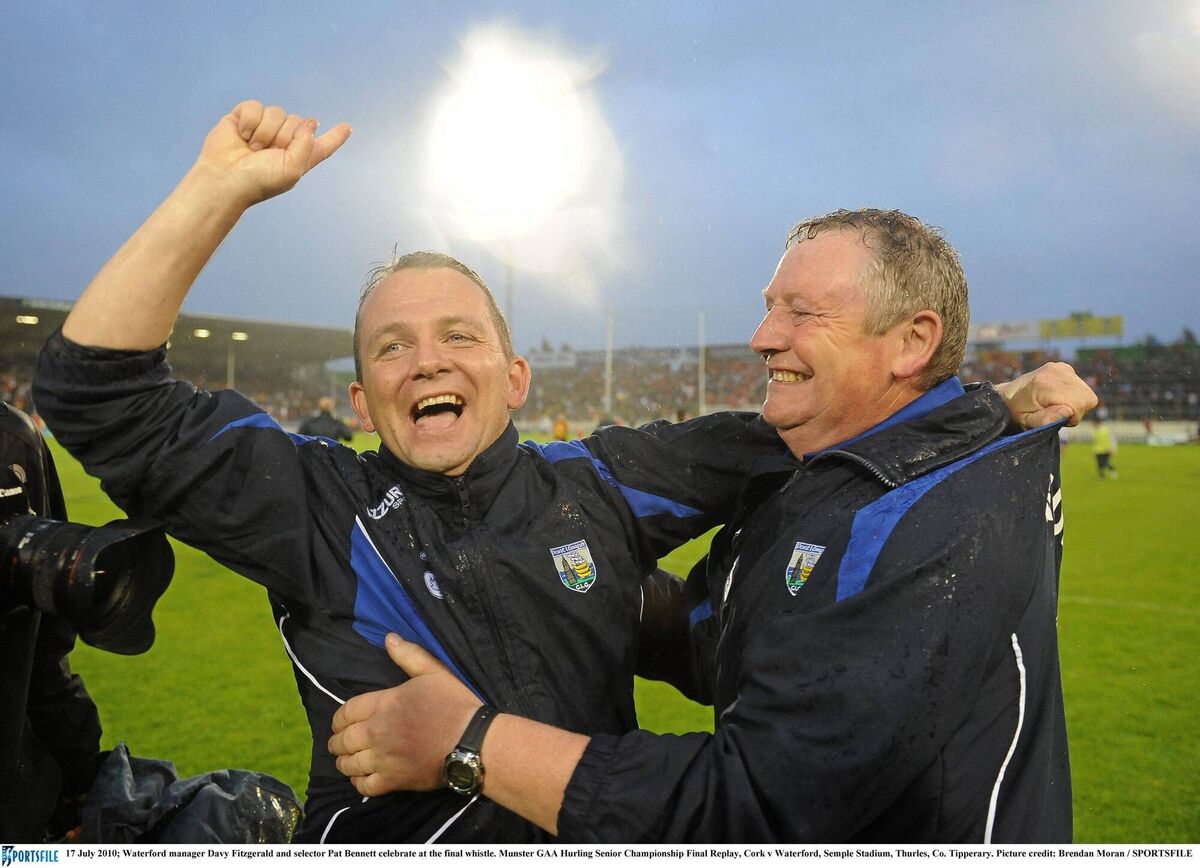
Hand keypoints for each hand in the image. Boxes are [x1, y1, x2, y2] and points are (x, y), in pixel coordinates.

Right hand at [192, 100, 351, 206]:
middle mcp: (284, 141)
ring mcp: (264, 128)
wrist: (226, 179)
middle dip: (284, 136)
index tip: (348, 128)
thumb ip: (306, 145)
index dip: (335, 137)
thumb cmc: (259, 181)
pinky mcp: (244, 118)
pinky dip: (250, 120)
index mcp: (299, 157)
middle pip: (298, 121)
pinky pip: (255, 106)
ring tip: (252, 148)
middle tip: (267, 153)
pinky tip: (242, 135)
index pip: (321, 145)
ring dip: (265, 131)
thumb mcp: (292, 169)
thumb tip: (310, 121)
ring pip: (277, 113)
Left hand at [328, 634, 480, 796]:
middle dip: (337, 741)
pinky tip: (360, 777)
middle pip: (343, 740)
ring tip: (346, 760)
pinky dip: (357, 782)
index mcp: (383, 704)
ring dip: (344, 762)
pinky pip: (364, 786)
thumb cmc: (453, 704)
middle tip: (339, 743)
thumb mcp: (434, 672)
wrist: (472, 741)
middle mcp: (376, 732)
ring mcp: (383, 758)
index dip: (339, 719)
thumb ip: (409, 655)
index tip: (340, 723)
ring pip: (349, 764)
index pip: (345, 712)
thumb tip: (389, 638)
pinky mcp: (393, 781)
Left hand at [996, 361, 1097, 427]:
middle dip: (1076, 412)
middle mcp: (1055, 371)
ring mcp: (1060, 367)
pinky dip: (1075, 397)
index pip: (1077, 404)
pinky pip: (1083, 388)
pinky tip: (1059, 398)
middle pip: (1087, 398)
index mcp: (1044, 384)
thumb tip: (1067, 411)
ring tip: (1056, 406)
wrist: (1007, 396)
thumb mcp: (1026, 422)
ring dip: (1076, 405)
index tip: (1055, 419)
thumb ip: (1045, 419)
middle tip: (1055, 413)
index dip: (1071, 417)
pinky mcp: (1064, 367)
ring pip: (1088, 394)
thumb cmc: (1016, 413)